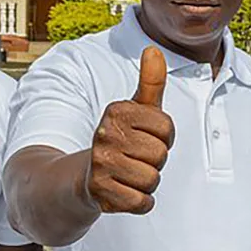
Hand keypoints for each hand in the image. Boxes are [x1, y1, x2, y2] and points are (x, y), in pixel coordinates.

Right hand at [86, 47, 173, 214]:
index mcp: (116, 111)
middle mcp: (105, 134)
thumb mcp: (136, 109)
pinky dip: (140, 201)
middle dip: (154, 161)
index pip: (167, 129)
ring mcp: (100, 163)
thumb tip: (154, 49)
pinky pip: (142, 202)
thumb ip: (150, 82)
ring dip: (147, 182)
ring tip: (128, 174)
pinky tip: (124, 191)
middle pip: (161, 155)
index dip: (163, 138)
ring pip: (152, 180)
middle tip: (134, 159)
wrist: (83, 178)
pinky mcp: (100, 191)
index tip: (144, 137)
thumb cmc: (120, 140)